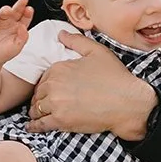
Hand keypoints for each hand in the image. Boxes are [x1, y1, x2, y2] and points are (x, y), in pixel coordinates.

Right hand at [0, 0, 33, 65]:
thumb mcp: (17, 47)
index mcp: (19, 26)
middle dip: (20, 5)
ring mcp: (1, 20)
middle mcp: (11, 22)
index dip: (28, 13)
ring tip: (8, 11)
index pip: (25, 18)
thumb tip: (23, 26)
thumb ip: (23, 37)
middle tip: (24, 0)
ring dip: (7, 9)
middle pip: (16, 11)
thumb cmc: (5, 52)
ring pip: (4, 11)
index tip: (29, 9)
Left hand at [27, 31, 156, 138]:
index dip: (46, 84)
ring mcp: (56, 104)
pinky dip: (34, 126)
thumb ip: (76, 41)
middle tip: (44, 103)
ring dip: (36, 111)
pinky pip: (40, 124)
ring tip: (39, 115)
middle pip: (38, 93)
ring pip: (36, 108)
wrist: (128, 102)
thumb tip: (60, 34)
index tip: (50, 90)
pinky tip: (33, 127)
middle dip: (40, 98)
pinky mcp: (61, 121)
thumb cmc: (115, 77)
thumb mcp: (97, 51)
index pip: (44, 77)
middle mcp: (54, 85)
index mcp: (60, 68)